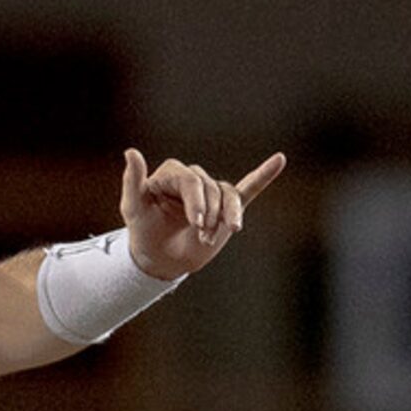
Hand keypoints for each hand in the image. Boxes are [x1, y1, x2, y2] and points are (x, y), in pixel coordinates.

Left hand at [120, 148, 284, 279]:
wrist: (159, 259)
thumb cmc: (143, 231)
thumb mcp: (134, 208)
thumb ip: (132, 181)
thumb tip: (131, 152)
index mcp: (172, 174)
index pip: (191, 180)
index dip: (197, 201)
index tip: (197, 224)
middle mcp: (193, 178)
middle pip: (212, 189)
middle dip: (210, 215)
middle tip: (203, 237)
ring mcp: (211, 192)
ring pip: (228, 197)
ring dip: (226, 219)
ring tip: (213, 239)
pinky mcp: (226, 205)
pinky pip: (247, 188)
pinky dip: (263, 176)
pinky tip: (279, 160)